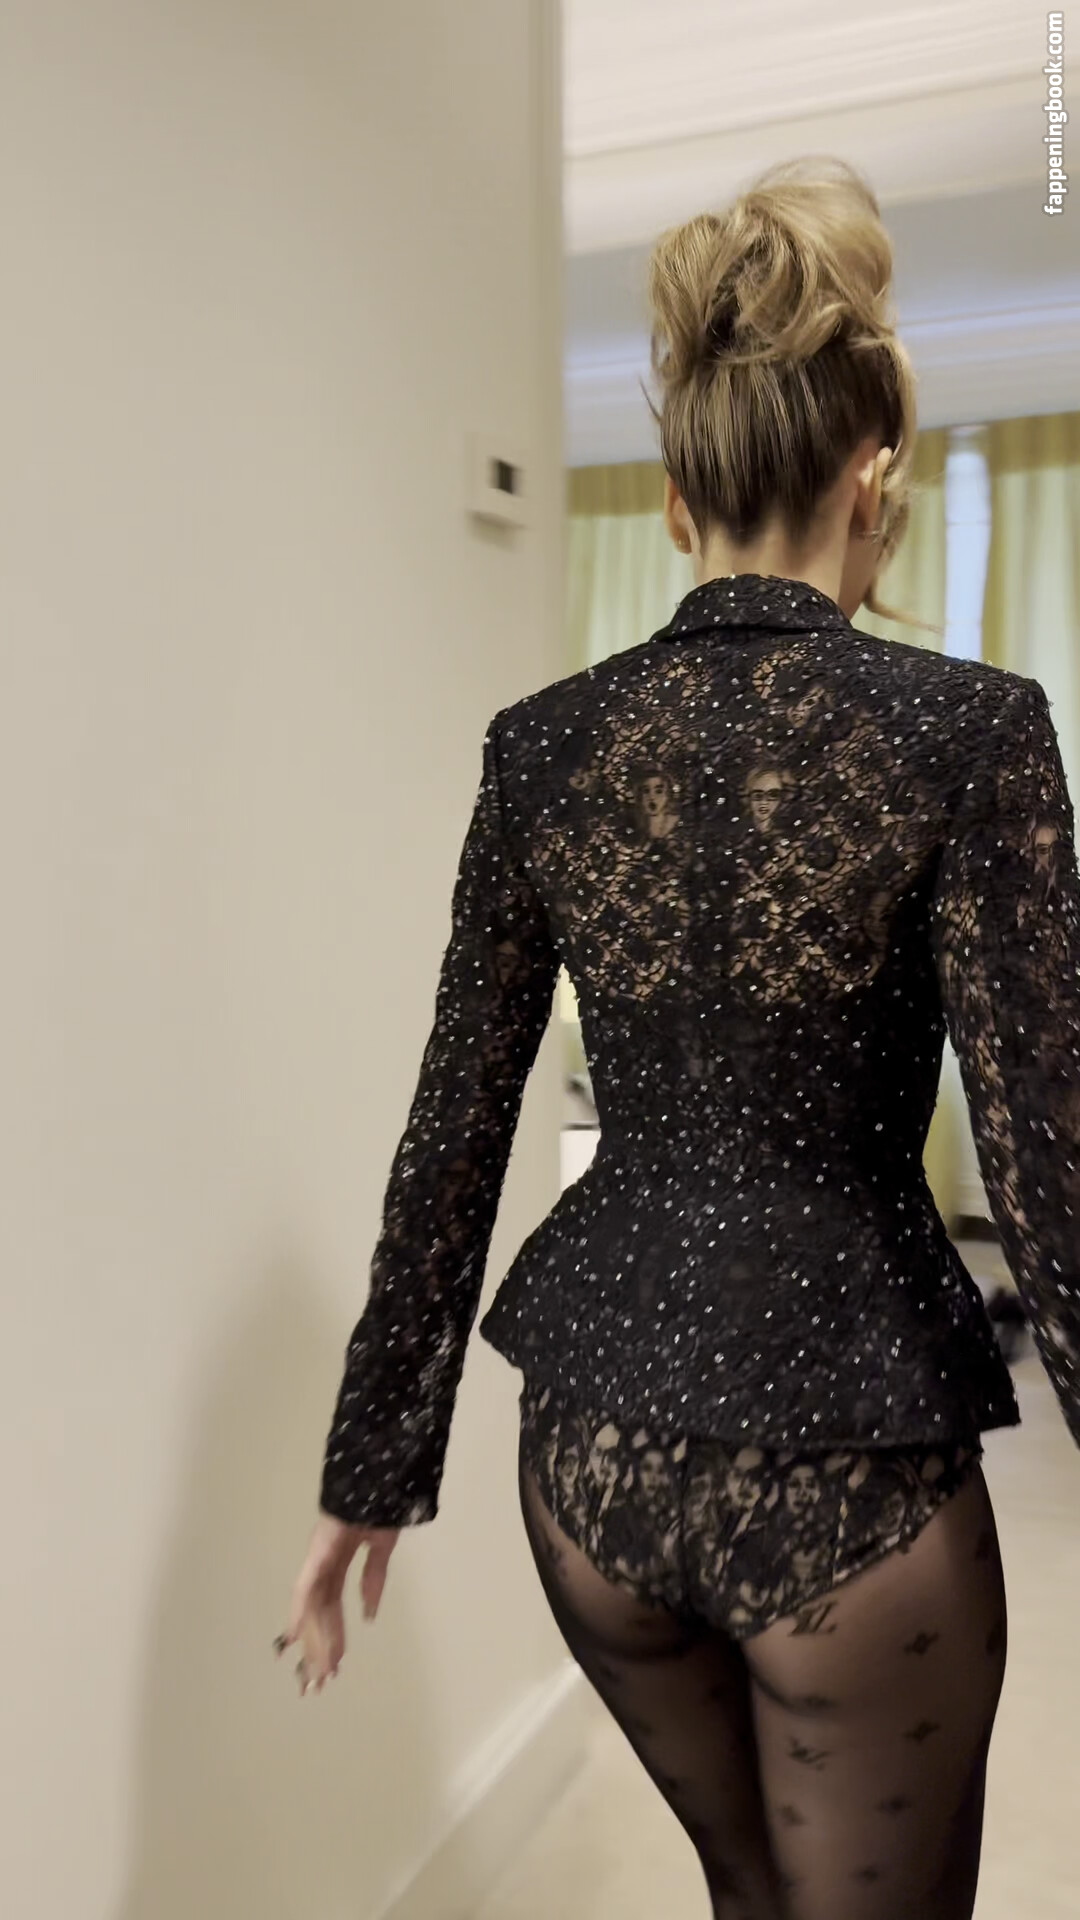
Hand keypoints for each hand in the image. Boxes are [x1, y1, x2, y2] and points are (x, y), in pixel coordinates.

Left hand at [275, 1511, 400, 1694]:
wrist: (379, 1481)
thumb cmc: (381, 1505)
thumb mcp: (382, 1548)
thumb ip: (374, 1579)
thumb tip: (369, 1615)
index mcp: (339, 1563)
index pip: (333, 1608)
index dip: (333, 1636)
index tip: (334, 1665)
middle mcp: (324, 1565)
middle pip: (319, 1615)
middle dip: (319, 1650)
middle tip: (317, 1684)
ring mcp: (318, 1559)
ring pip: (311, 1609)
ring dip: (313, 1642)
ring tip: (314, 1674)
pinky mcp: (318, 1553)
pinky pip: (307, 1587)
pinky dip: (299, 1612)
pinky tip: (293, 1635)